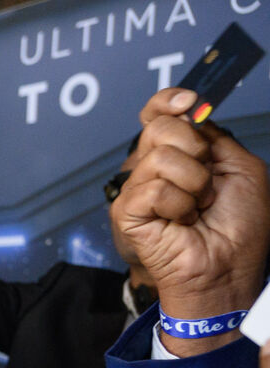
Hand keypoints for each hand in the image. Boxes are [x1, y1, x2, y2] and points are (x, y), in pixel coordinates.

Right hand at [112, 88, 269, 353]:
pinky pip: (153, 189)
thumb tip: (189, 112)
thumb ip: (214, 138)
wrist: (230, 266)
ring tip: (198, 207)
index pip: (157, 114)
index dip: (168, 101)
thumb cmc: (240, 227)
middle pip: (158, 128)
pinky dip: (178, 204)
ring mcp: (137, 191)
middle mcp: (154, 169)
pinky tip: (182, 221)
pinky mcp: (127, 213)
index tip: (191, 102)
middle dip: (193, 150)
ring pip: (158, 157)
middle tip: (207, 182)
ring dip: (194, 183)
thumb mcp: (241, 168)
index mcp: (179, 155)